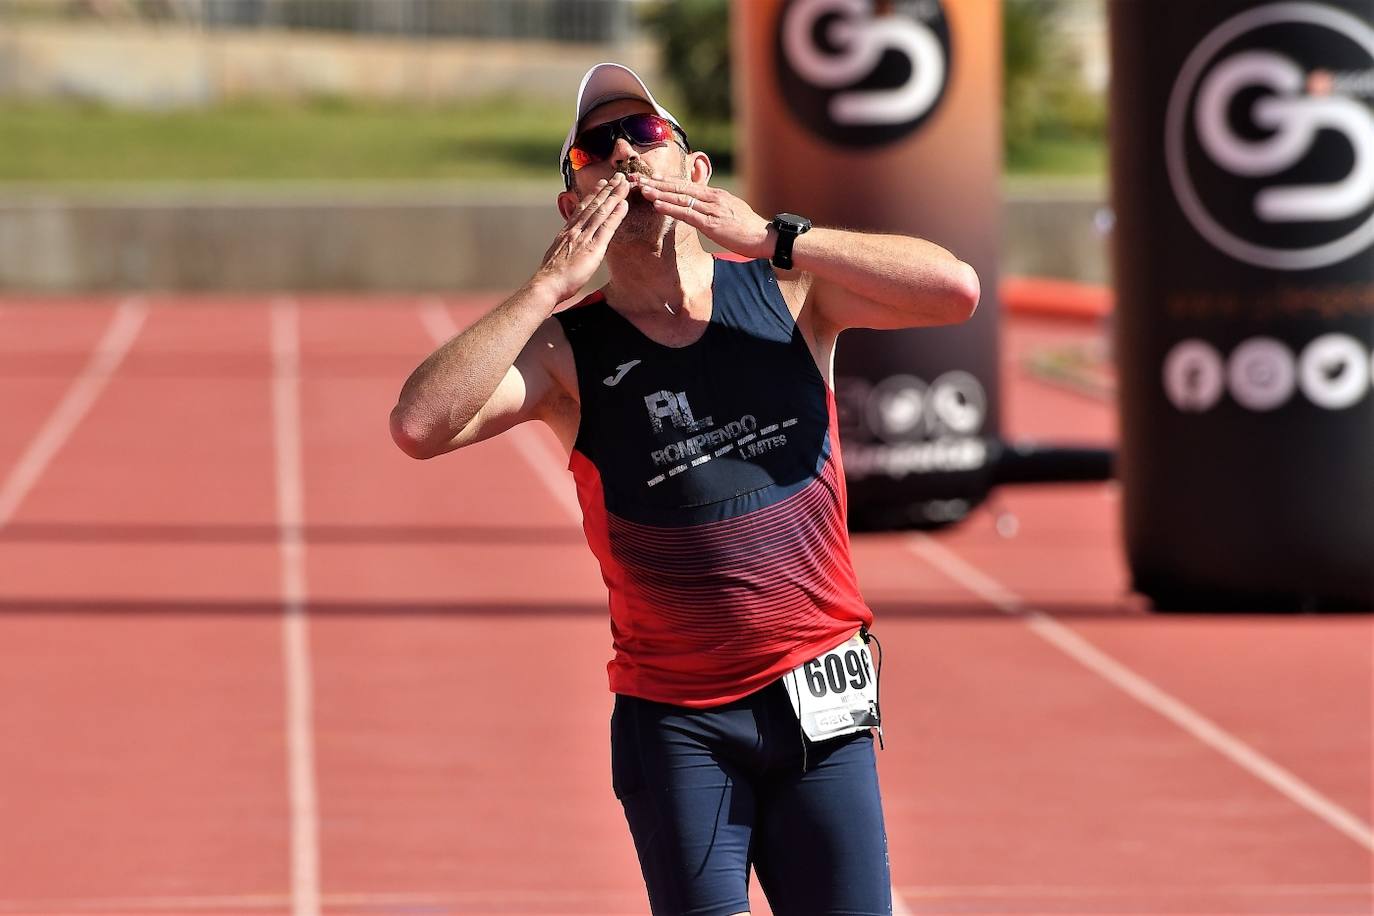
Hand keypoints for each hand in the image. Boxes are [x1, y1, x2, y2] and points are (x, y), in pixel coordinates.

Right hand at [533, 174, 631, 302]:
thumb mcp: (556, 257)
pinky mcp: (593, 247)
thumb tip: (566, 249)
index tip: (602, 184)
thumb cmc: (551, 278)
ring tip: (624, 183)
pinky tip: (624, 204)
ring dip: (614, 195)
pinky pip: (607, 227)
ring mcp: (584, 237)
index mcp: (566, 233)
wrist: (547, 284)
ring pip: (601, 211)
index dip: (593, 195)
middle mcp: (575, 230)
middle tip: (617, 176)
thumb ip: (564, 249)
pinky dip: (616, 214)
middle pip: (593, 205)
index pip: (582, 209)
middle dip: (606, 189)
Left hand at [629, 174, 772, 260]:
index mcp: (715, 194)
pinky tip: (657, 205)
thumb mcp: (729, 211)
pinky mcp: (712, 224)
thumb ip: (713, 207)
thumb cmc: (747, 228)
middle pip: (679, 187)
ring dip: (659, 193)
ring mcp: (712, 209)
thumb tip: (701, 207)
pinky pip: (687, 214)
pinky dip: (671, 208)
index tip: (650, 177)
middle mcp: (712, 198)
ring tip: (642, 189)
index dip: (666, 180)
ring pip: (680, 198)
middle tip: (637, 179)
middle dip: (657, 183)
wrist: (765, 237)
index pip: (686, 184)